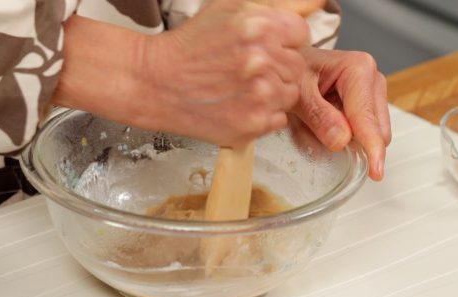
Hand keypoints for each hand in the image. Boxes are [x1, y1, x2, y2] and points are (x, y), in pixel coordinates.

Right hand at [145, 0, 309, 147]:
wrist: (156, 83)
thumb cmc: (187, 48)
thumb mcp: (224, 9)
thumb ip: (264, 12)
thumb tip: (296, 19)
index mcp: (260, 27)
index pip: (300, 34)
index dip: (286, 42)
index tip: (274, 49)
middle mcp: (263, 60)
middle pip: (297, 66)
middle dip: (278, 68)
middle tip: (249, 73)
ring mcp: (260, 95)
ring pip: (289, 94)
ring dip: (272, 93)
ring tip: (242, 91)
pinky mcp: (252, 123)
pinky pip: (278, 120)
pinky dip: (263, 116)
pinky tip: (240, 106)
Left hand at [292, 48, 390, 180]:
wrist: (286, 62)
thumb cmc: (290, 70)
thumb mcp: (296, 93)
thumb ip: (317, 116)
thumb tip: (341, 140)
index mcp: (358, 68)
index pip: (368, 117)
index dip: (371, 145)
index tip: (375, 170)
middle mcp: (372, 78)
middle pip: (377, 128)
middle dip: (355, 142)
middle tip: (317, 136)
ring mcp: (372, 91)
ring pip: (372, 131)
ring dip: (349, 139)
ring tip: (317, 124)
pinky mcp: (366, 103)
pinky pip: (363, 130)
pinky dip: (346, 135)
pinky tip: (325, 124)